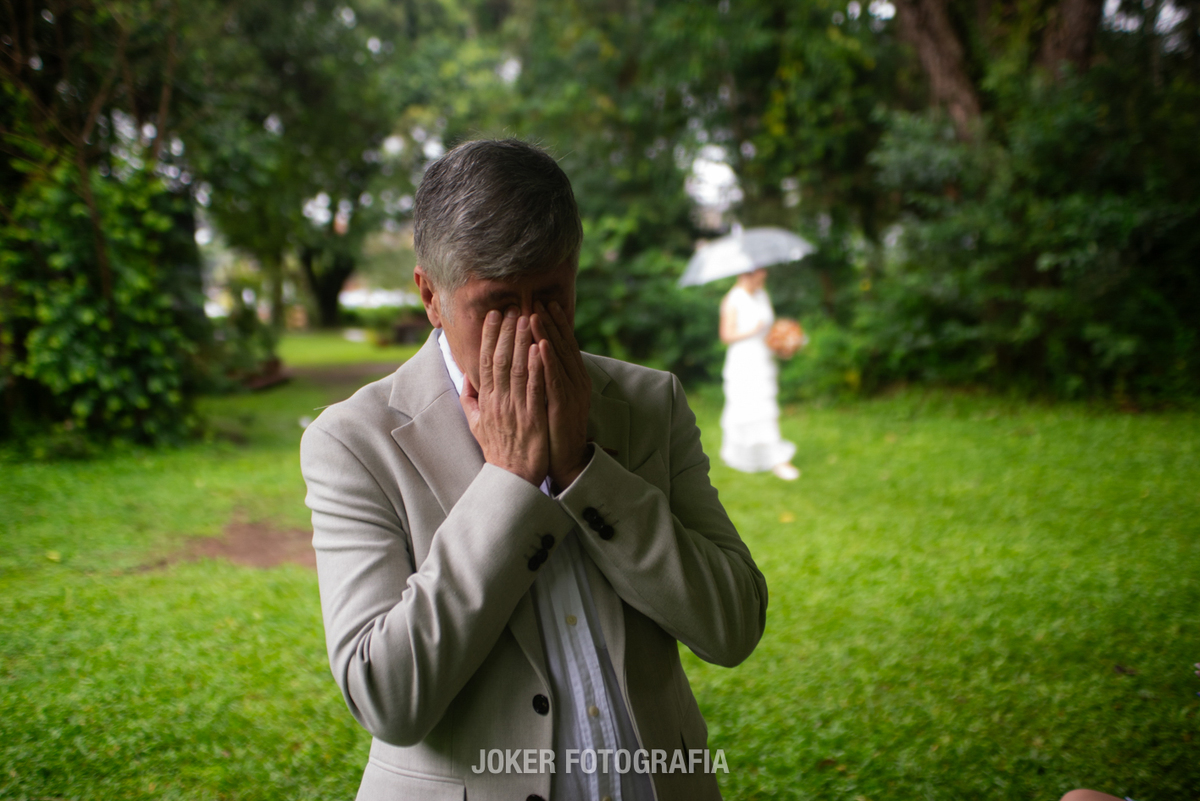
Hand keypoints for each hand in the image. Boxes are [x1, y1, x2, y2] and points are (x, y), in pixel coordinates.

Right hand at [460, 308, 548, 485]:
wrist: (512, 478)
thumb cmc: (497, 450)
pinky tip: (540, 348)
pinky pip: (534, 389)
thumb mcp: (476, 423)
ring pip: (517, 369)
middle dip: (506, 332)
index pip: (485, 362)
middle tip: (513, 308)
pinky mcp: (533, 419)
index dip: (489, 337)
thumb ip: (470, 399)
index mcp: (485, 401)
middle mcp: (497, 402)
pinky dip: (536, 367)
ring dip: (522, 342)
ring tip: (527, 318)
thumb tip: (466, 377)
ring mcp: (515, 410)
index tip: (494, 316)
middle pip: (500, 360)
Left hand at [532, 300, 591, 489]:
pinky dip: (548, 360)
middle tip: (537, 300)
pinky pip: (555, 379)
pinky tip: (540, 344)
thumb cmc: (552, 433)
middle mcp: (575, 382)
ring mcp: (571, 393)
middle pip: (561, 346)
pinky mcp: (564, 406)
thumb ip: (538, 382)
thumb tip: (529, 362)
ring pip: (558, 358)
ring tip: (536, 314)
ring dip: (547, 334)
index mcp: (570, 380)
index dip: (552, 325)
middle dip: (549, 323)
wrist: (565, 460)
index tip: (540, 305)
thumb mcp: (546, 402)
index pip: (560, 347)